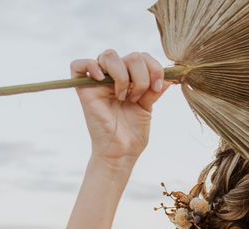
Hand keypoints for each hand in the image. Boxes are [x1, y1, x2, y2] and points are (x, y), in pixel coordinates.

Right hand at [70, 49, 172, 171]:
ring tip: (124, 97)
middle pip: (130, 56)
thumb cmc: (133, 133)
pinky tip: (102, 81)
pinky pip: (79, 65)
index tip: (157, 87)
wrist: (121, 152)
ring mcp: (99, 82)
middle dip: (141, 75)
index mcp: (131, 79)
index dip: (154, 67)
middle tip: (138, 97)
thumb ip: (154, 89)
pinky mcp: (84, 90)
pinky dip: (91, 67)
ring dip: (122, 75)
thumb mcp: (148, 108)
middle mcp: (115, 77)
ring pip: (109, 56)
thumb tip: (170, 77)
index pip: (142, 57)